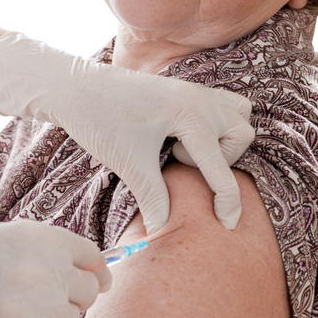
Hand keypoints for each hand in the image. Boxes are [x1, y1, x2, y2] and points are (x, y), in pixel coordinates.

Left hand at [0, 33, 254, 232]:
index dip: (227, 202)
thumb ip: (154, 198)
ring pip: (238, 114)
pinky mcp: (183, 88)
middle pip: (241, 135)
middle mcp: (200, 98)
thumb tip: (164, 228)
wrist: (75, 88)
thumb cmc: (101, 121)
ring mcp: (193, 89)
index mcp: (191, 115)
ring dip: (224, 138)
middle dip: (221, 159)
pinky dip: (216, 123)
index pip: (221, 167)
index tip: (227, 225)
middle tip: (178, 161)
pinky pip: (222, 103)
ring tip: (186, 148)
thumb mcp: (130, 164)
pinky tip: (183, 137)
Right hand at [0, 221, 110, 317]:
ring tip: (31, 314)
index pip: (93, 255)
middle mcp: (45, 269)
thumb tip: (86, 266)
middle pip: (91, 290)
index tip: (98, 279)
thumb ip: (46, 249)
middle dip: (79, 295)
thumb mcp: (6, 235)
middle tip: (58, 299)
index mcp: (42, 237)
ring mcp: (34, 306)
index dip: (97, 269)